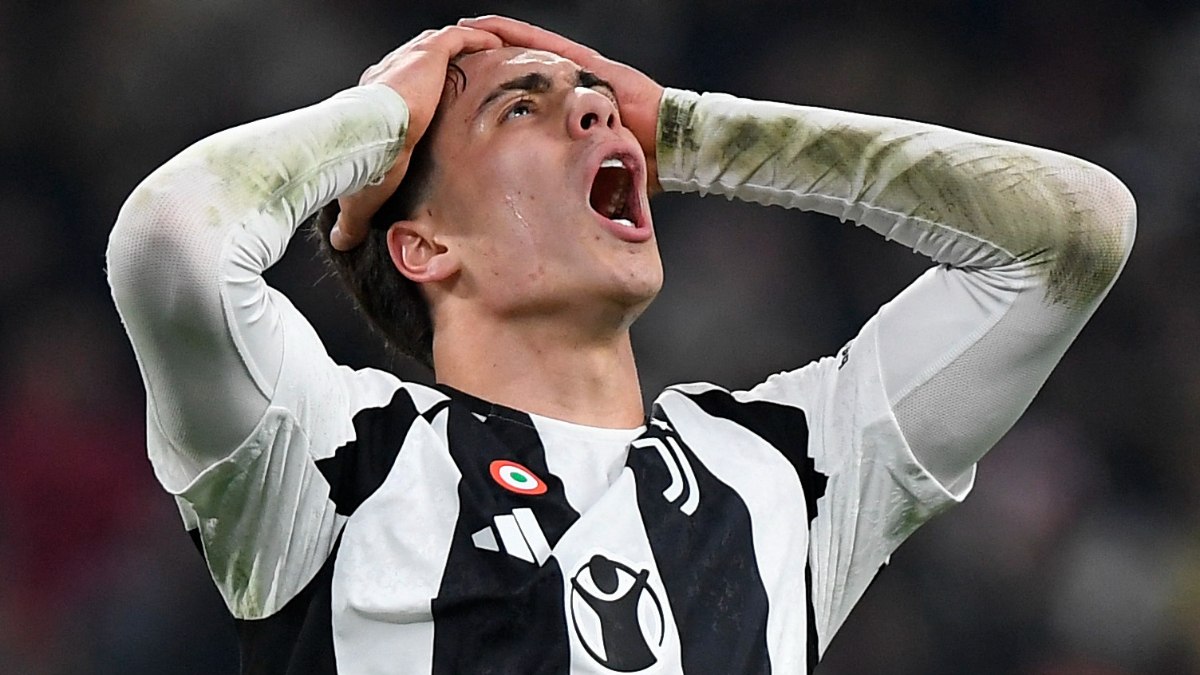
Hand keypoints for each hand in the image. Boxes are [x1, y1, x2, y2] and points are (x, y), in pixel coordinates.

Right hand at [331, 26, 502, 250]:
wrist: (367, 141)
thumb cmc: (359, 166)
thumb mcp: (360, 196)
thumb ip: (351, 219)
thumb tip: (338, 244)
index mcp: (373, 100)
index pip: (396, 91)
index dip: (416, 96)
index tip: (434, 108)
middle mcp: (389, 74)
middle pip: (420, 64)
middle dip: (443, 69)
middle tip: (467, 80)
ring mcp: (409, 61)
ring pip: (441, 45)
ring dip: (463, 48)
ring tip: (488, 55)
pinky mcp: (428, 54)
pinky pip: (458, 38)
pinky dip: (476, 38)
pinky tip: (494, 44)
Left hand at [458, 15, 665, 193]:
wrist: (673, 149)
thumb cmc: (640, 168)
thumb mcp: (589, 177)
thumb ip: (566, 182)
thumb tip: (537, 214)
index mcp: (566, 116)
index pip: (522, 100)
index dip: (492, 93)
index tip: (461, 94)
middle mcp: (569, 90)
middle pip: (520, 71)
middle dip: (487, 64)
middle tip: (451, 62)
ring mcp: (578, 73)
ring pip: (527, 50)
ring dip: (493, 40)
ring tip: (459, 35)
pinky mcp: (587, 63)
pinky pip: (544, 44)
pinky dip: (514, 33)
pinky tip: (487, 27)